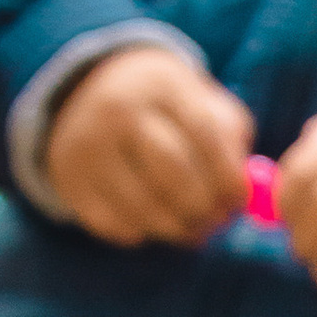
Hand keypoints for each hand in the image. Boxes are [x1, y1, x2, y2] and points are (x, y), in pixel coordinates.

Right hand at [45, 46, 251, 244]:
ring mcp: (87, 144)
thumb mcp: (199, 104)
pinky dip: (140, 232)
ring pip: (143, 205)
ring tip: (191, 229)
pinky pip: (113, 223)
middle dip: (203, 206)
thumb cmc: (164, 110)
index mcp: (161, 84)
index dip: (227, 177)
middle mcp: (118, 108)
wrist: (88, 92)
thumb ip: (230, 140)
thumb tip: (248, 191)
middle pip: (172, 172)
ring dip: (176, 229)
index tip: (238, 201)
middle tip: (216, 221)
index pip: (204, 134)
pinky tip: (151, 220)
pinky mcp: (68, 177)